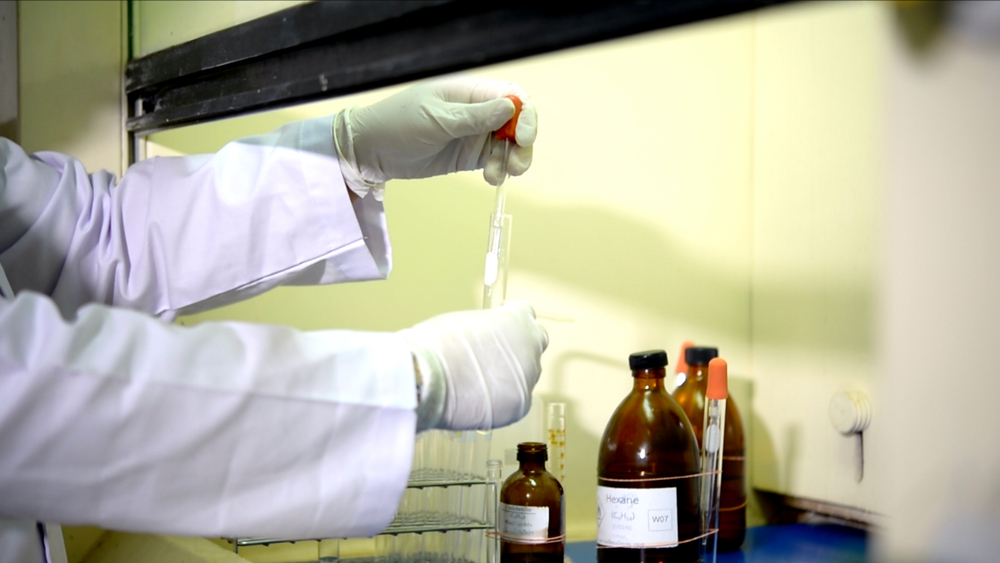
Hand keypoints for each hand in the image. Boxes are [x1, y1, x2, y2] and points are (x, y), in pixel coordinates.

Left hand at [334, 76, 536, 190]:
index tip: (524, 137)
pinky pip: (494, 161)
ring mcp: (474, 134)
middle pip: (517, 122)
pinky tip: (492, 178)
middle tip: (516, 165)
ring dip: (512, 160)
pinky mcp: (468, 156)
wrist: (371, 150)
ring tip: (499, 175)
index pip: (512, 96)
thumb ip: (474, 117)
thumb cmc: (398, 123)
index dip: (525, 115)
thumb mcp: (437, 120)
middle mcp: (477, 111)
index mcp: (470, 92)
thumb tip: (511, 107)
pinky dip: (499, 170)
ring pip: (509, 145)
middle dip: (522, 143)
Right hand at [400, 302, 548, 430]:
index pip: (527, 315)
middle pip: (533, 346)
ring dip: (509, 377)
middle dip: (517, 350)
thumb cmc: (438, 345)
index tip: (502, 328)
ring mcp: (528, 379)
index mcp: (518, 320)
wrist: (428, 378)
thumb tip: (485, 339)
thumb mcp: (465, 322)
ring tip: (480, 381)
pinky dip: (501, 401)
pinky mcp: (520, 406)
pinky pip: (515, 401)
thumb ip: (486, 329)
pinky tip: (479, 398)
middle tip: (492, 358)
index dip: (513, 322)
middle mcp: (531, 348)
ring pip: (525, 377)